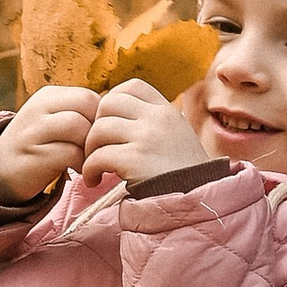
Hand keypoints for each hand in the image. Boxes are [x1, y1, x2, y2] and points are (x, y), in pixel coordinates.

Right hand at [0, 83, 98, 205]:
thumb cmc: (39, 148)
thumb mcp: (55, 122)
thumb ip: (80, 115)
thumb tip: (117, 119)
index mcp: (48, 96)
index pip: (89, 96)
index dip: (102, 118)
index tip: (99, 139)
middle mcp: (39, 108)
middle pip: (87, 105)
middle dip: (98, 130)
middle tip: (98, 149)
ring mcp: (34, 130)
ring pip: (78, 126)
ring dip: (91, 146)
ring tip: (90, 160)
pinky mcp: (34, 155)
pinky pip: (70, 153)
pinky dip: (81, 164)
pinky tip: (80, 172)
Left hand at [83, 77, 206, 188]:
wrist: (197, 199)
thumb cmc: (183, 173)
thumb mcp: (177, 135)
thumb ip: (153, 122)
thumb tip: (116, 116)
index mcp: (167, 110)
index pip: (131, 87)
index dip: (113, 101)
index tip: (110, 122)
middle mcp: (157, 118)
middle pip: (108, 103)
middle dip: (96, 124)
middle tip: (97, 146)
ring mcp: (146, 138)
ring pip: (98, 129)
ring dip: (89, 149)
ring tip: (95, 166)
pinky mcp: (134, 160)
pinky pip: (97, 156)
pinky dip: (90, 169)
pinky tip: (94, 179)